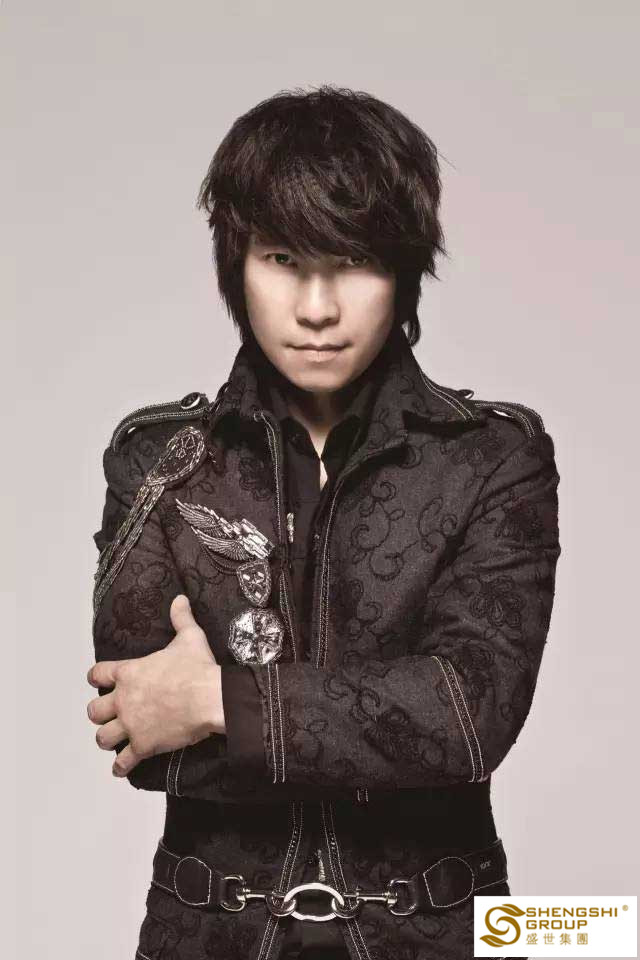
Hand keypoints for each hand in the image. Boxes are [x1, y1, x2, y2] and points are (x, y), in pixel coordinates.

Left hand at [86, 594, 225, 776]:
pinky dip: (122, 767)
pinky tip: (123, 767)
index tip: (102, 681)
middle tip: (112, 714)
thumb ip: (180, 618)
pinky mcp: (143, 745)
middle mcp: (123, 700)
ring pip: (103, 738)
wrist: (211, 697)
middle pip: (94, 712)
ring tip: (116, 739)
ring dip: (108, 738)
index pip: (97, 675)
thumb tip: (180, 598)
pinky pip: (123, 762)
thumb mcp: (189, 637)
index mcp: (129, 672)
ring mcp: (131, 725)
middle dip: (100, 714)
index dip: (97, 678)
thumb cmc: (198, 668)